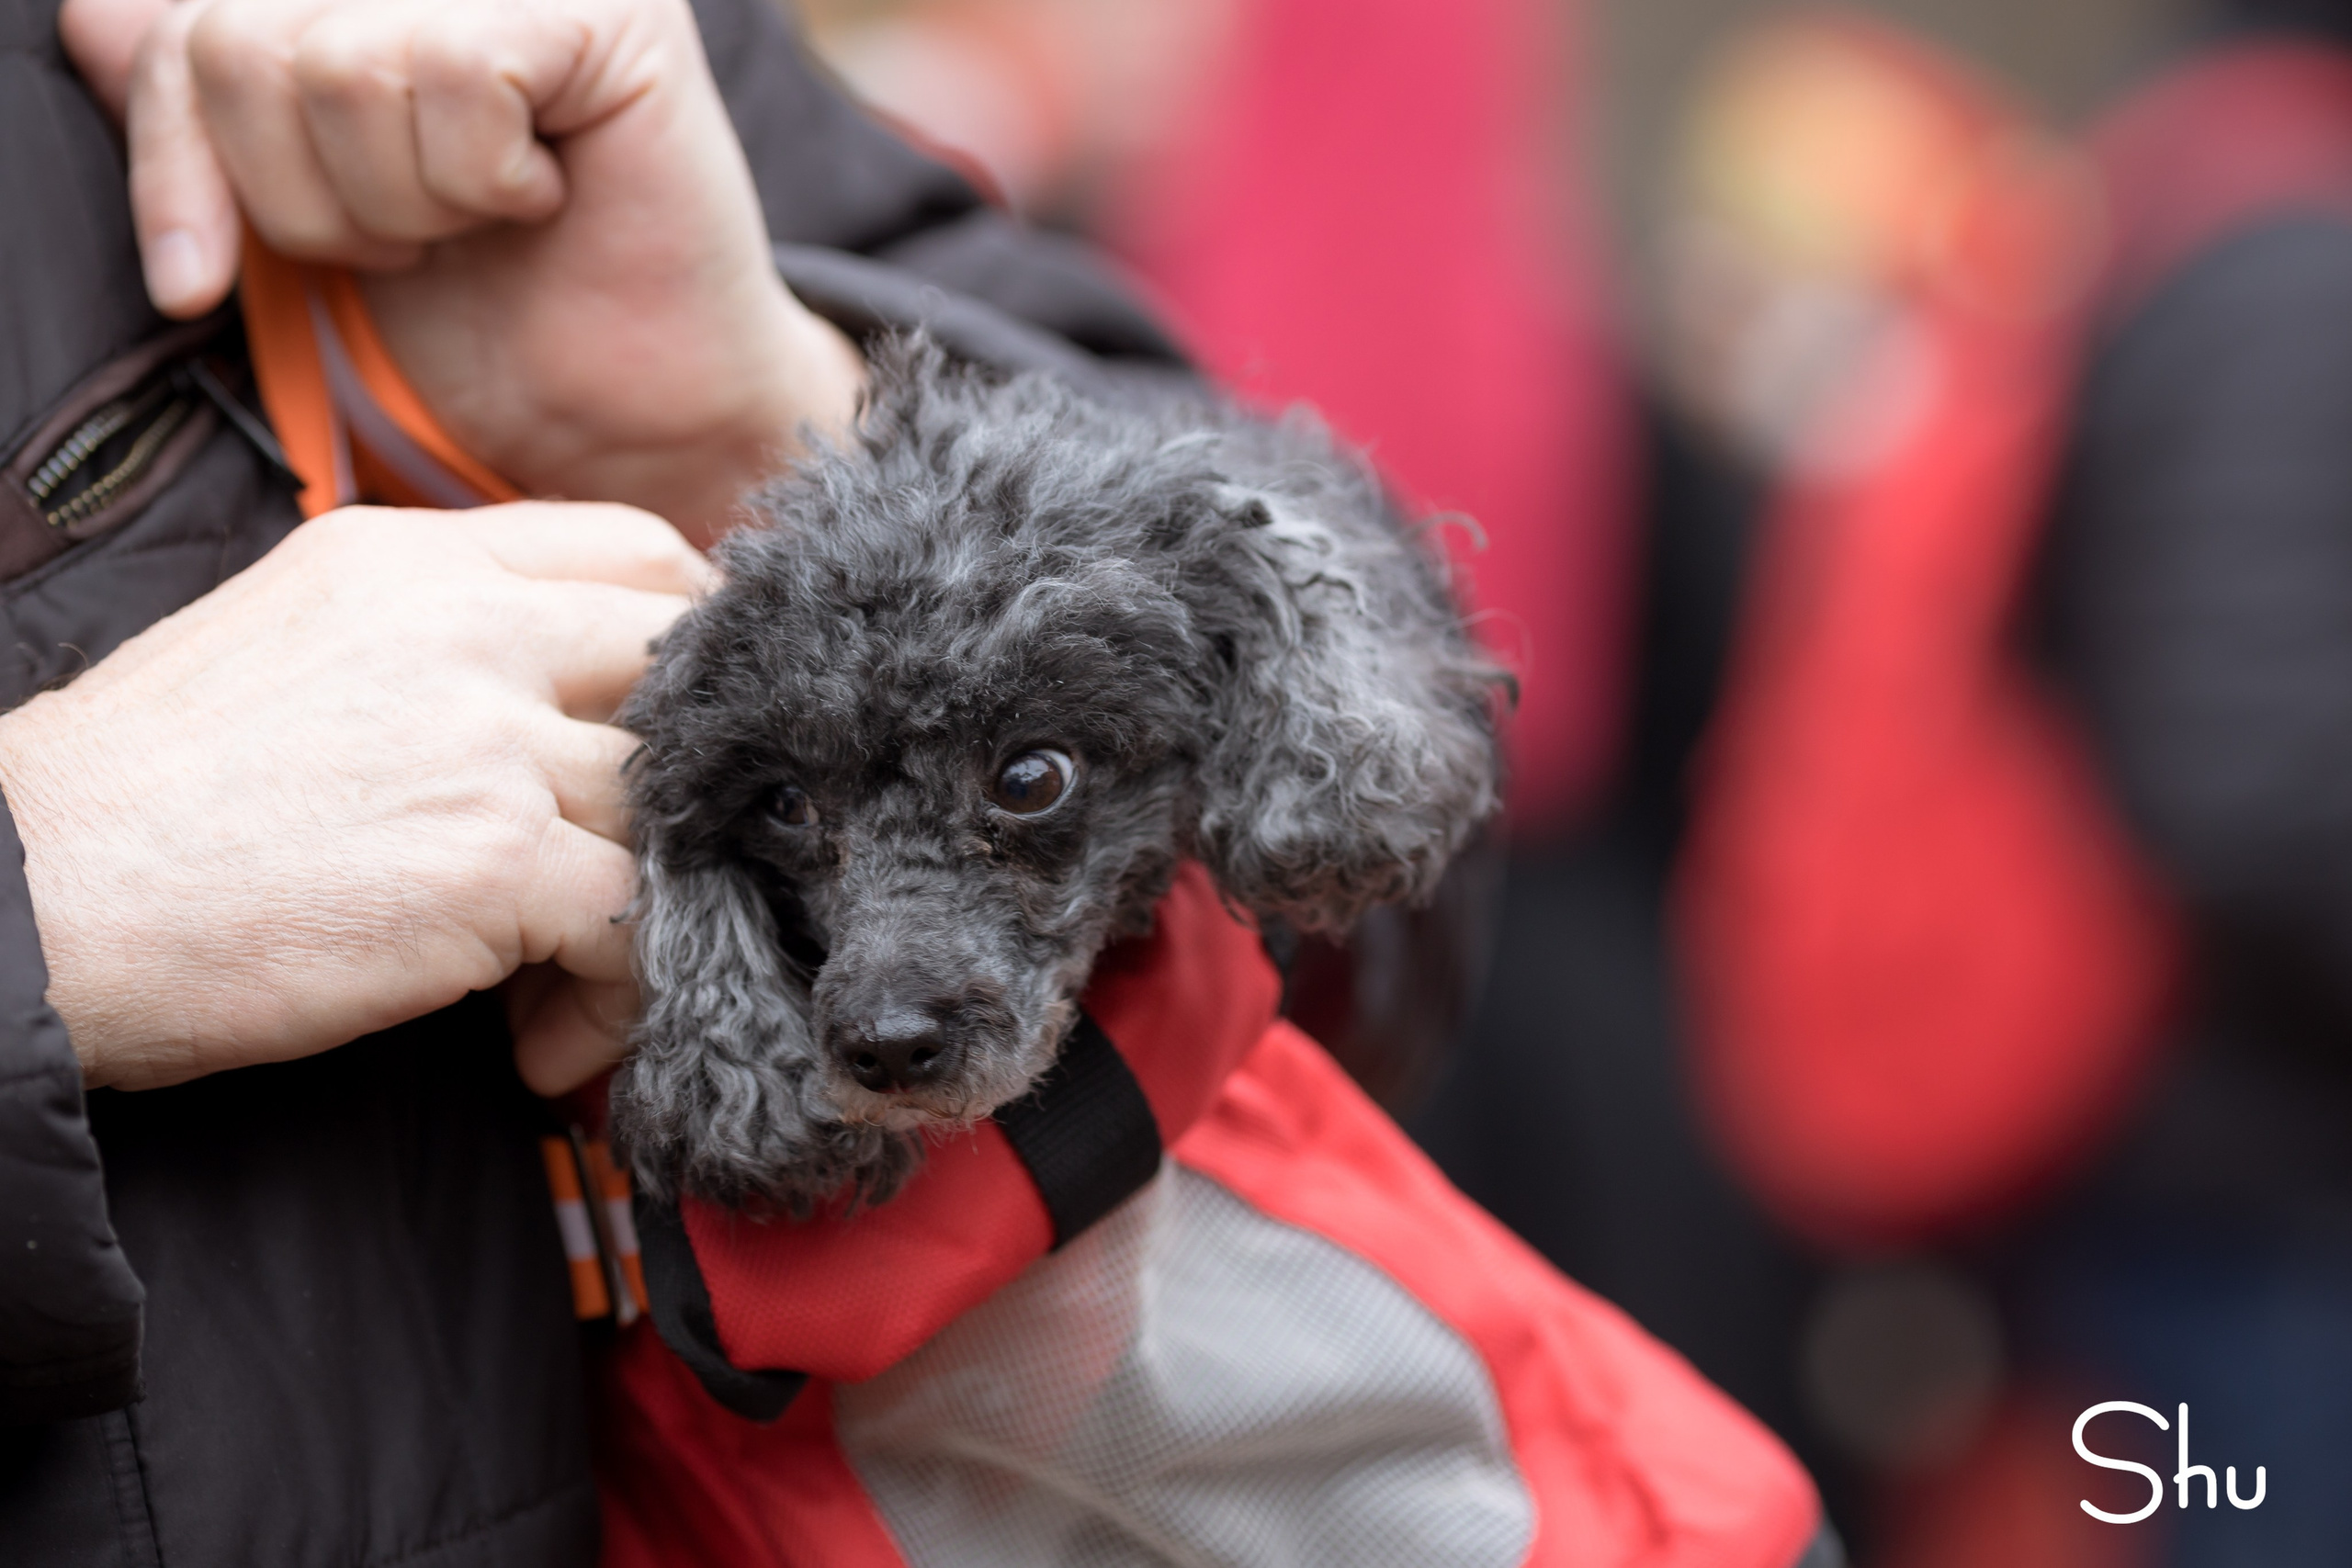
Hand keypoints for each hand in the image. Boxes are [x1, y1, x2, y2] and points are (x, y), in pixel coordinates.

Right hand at [0, 502, 710, 1092]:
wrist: (32, 894)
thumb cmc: (141, 798)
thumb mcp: (289, 643)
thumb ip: (429, 644)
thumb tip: (546, 703)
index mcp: (415, 561)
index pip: (633, 556)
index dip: (684, 648)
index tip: (677, 734)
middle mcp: (469, 627)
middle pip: (683, 673)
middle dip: (693, 776)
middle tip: (653, 864)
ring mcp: (490, 740)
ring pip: (668, 809)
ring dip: (647, 904)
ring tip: (562, 988)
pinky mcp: (496, 862)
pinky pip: (636, 921)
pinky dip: (615, 994)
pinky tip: (537, 1044)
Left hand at [61, 0, 864, 542]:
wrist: (641, 416)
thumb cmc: (488, 318)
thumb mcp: (305, 213)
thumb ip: (203, 112)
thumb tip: (87, 19)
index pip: (181, 27)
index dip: (173, 159)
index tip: (194, 286)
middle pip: (242, 40)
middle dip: (304, 197)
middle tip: (408, 246)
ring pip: (340, 63)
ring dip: (402, 196)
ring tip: (474, 221)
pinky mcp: (609, 7)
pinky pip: (450, 70)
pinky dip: (482, 175)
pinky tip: (539, 195)